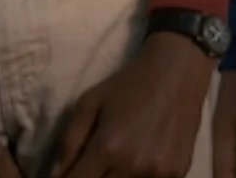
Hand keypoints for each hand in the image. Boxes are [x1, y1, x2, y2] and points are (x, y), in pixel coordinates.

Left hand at [52, 32, 213, 177]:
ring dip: (117, 177)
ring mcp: (159, 172)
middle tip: (96, 162)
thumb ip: (69, 142)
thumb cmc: (130, 82)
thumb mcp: (90, 102)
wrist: (179, 69)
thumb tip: (56, 175)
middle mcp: (134, 165)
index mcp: (108, 148)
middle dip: (94, 177)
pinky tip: (143, 158)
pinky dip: (141, 177)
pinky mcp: (179, 171)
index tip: (73, 171)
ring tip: (119, 158)